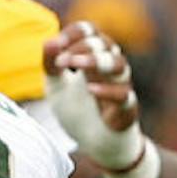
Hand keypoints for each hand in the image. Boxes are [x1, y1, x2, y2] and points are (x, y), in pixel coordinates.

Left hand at [43, 22, 144, 169]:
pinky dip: (108, 91)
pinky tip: (89, 89)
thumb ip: (51, 65)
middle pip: (105, 43)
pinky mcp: (126, 110)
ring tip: (73, 63)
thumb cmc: (78, 111)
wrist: (95, 145)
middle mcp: (110, 68)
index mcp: (93, 57)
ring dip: (96, 60)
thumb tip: (49, 40)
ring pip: (119, 64)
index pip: (91, 32)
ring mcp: (120, 87)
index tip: (56, 44)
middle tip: (62, 61)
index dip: (75, 33)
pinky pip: (124, 95)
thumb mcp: (56, 87)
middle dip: (82, 47)